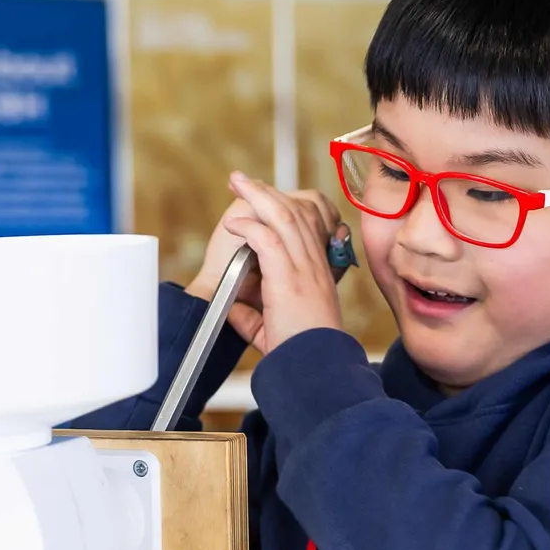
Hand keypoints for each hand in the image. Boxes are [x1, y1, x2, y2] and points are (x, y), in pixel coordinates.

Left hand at [188, 176, 345, 353]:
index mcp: (316, 275)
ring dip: (258, 196)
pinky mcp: (289, 279)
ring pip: (284, 218)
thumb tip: (233, 309)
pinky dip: (250, 227)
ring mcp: (304, 270)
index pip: (305, 227)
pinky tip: (234, 223)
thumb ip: (254, 316)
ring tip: (238, 183)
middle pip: (295, 213)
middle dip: (266, 191)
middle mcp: (314, 266)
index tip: (263, 199)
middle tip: (243, 180)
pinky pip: (269, 240)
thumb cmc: (299, 355)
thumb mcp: (273, 331)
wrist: (314, 370)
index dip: (283, 207)